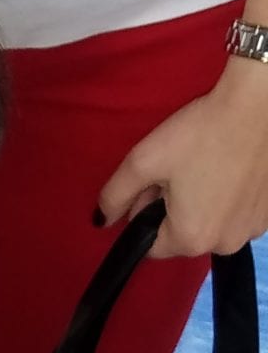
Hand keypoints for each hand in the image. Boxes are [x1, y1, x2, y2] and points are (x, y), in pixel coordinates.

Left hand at [97, 57, 267, 259]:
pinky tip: (228, 170)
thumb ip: (115, 195)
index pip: (151, 247)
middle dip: (174, 210)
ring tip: (206, 167)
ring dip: (202, 205)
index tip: (154, 183)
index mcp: (190, 239)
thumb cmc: (200, 133)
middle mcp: (224, 245)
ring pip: (211, 226)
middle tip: (180, 170)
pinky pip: (236, 216)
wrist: (259, 105)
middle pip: (182, 237)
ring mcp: (252, 230)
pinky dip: (228, 199)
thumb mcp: (143, 161)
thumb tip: (101, 221)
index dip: (144, 214)